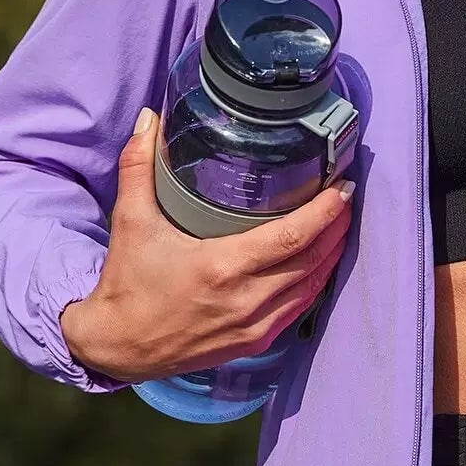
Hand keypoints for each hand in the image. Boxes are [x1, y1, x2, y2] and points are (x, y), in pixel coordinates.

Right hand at [60, 108, 355, 382]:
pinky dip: (315, 283)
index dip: (325, 211)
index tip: (342, 187)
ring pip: (311, 287)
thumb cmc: (127, 284)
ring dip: (331, 254)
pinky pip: (298, 310)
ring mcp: (254, 326)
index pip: (292, 237)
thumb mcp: (131, 221)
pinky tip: (320, 262)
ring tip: (341, 223)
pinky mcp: (254, 343)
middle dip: (336, 227)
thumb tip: (149, 118)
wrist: (118, 347)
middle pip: (312, 260)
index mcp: (222, 268)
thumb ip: (139, 167)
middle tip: (348, 197)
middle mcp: (246, 300)